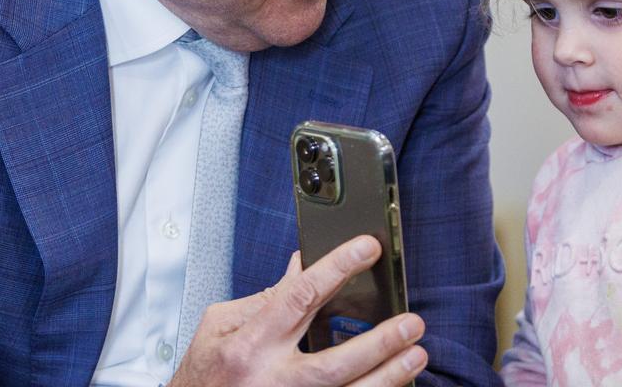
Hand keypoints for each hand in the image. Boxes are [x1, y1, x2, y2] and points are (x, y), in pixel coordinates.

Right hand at [169, 236, 427, 386]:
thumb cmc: (204, 374)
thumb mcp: (221, 326)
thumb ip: (266, 298)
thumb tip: (305, 263)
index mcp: (250, 344)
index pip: (299, 297)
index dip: (337, 268)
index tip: (367, 248)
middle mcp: (270, 380)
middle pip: (333, 364)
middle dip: (378, 343)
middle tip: (412, 322)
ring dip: (387, 377)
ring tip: (417, 354)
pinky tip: (394, 384)